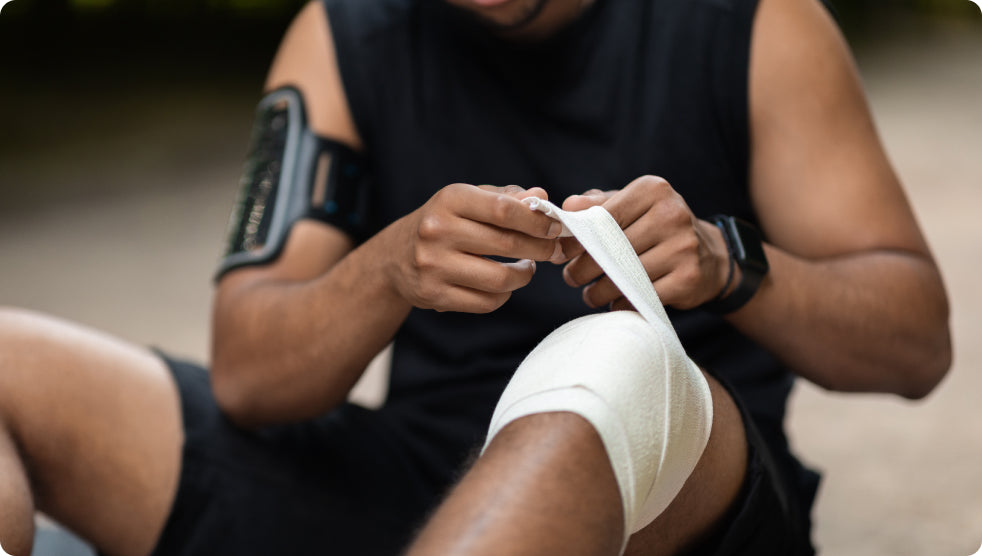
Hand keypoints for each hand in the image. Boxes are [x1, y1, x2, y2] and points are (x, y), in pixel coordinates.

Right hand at [386, 184, 564, 312]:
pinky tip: (504, 284)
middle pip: (507, 244)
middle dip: (540, 248)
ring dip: (524, 275)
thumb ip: (506, 197)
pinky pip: (487, 302)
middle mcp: (437, 231)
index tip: (555, 227)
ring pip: (500, 279)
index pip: (504, 209)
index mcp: (450, 200)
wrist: (394, 258)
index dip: (537, 221)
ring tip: (527, 267)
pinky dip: (504, 295)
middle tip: (552, 249)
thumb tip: (542, 195)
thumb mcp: (468, 200)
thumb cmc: (444, 222)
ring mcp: (433, 266)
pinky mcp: (434, 295)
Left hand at [559, 175, 731, 309]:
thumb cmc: (658, 228)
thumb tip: (567, 207)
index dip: (578, 238)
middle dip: (583, 268)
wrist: (710, 257)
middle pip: (611, 248)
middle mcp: (672, 214)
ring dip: (598, 291)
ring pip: (623, 276)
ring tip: (589, 294)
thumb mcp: (632, 207)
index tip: (563, 253)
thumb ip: (598, 204)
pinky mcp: (688, 278)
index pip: (603, 216)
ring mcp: (683, 246)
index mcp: (654, 190)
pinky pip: (641, 297)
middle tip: (571, 277)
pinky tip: (615, 304)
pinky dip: (622, 304)